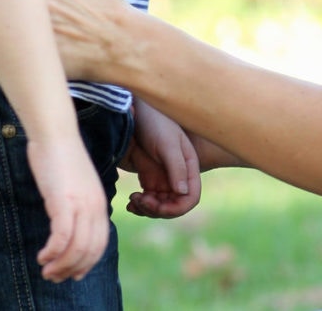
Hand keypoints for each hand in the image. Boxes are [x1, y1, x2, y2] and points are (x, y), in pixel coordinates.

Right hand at [27, 134, 108, 281]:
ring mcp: (81, 204)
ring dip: (61, 265)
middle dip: (72, 269)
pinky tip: (42, 256)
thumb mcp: (75, 185)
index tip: (73, 274)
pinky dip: (53, 252)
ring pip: (77, 249)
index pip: (100, 243)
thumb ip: (76, 204)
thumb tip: (68, 223)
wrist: (56, 134)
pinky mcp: (64, 201)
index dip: (87, 263)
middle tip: (54, 277)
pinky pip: (62, 237)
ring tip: (47, 271)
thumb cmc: (61, 156)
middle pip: (90, 251)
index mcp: (100, 203)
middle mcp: (95, 206)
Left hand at [121, 100, 201, 218]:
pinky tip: (130, 202)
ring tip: (133, 199)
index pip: (191, 197)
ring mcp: (163, 177)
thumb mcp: (167, 144)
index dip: (177, 208)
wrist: (134, 113)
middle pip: (174, 205)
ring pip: (160, 205)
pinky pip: (148, 199)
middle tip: (140, 200)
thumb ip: (176, 167)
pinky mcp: (148, 177)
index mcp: (188, 167)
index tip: (157, 206)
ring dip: (147, 208)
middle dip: (158, 209)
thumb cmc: (155, 122)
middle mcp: (178, 175)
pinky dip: (140, 205)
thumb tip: (183, 193)